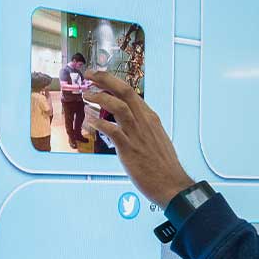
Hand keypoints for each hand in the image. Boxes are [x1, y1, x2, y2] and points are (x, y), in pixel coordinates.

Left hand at [82, 70, 193, 207]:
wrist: (172, 184)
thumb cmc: (163, 165)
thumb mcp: (155, 138)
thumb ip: (141, 128)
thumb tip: (127, 124)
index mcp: (150, 118)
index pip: (131, 92)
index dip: (113, 82)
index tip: (100, 77)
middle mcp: (144, 121)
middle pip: (125, 91)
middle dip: (105, 79)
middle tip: (90, 74)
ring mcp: (137, 134)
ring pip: (118, 106)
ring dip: (99, 97)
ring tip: (86, 94)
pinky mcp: (129, 149)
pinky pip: (111, 130)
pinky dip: (98, 122)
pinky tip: (89, 121)